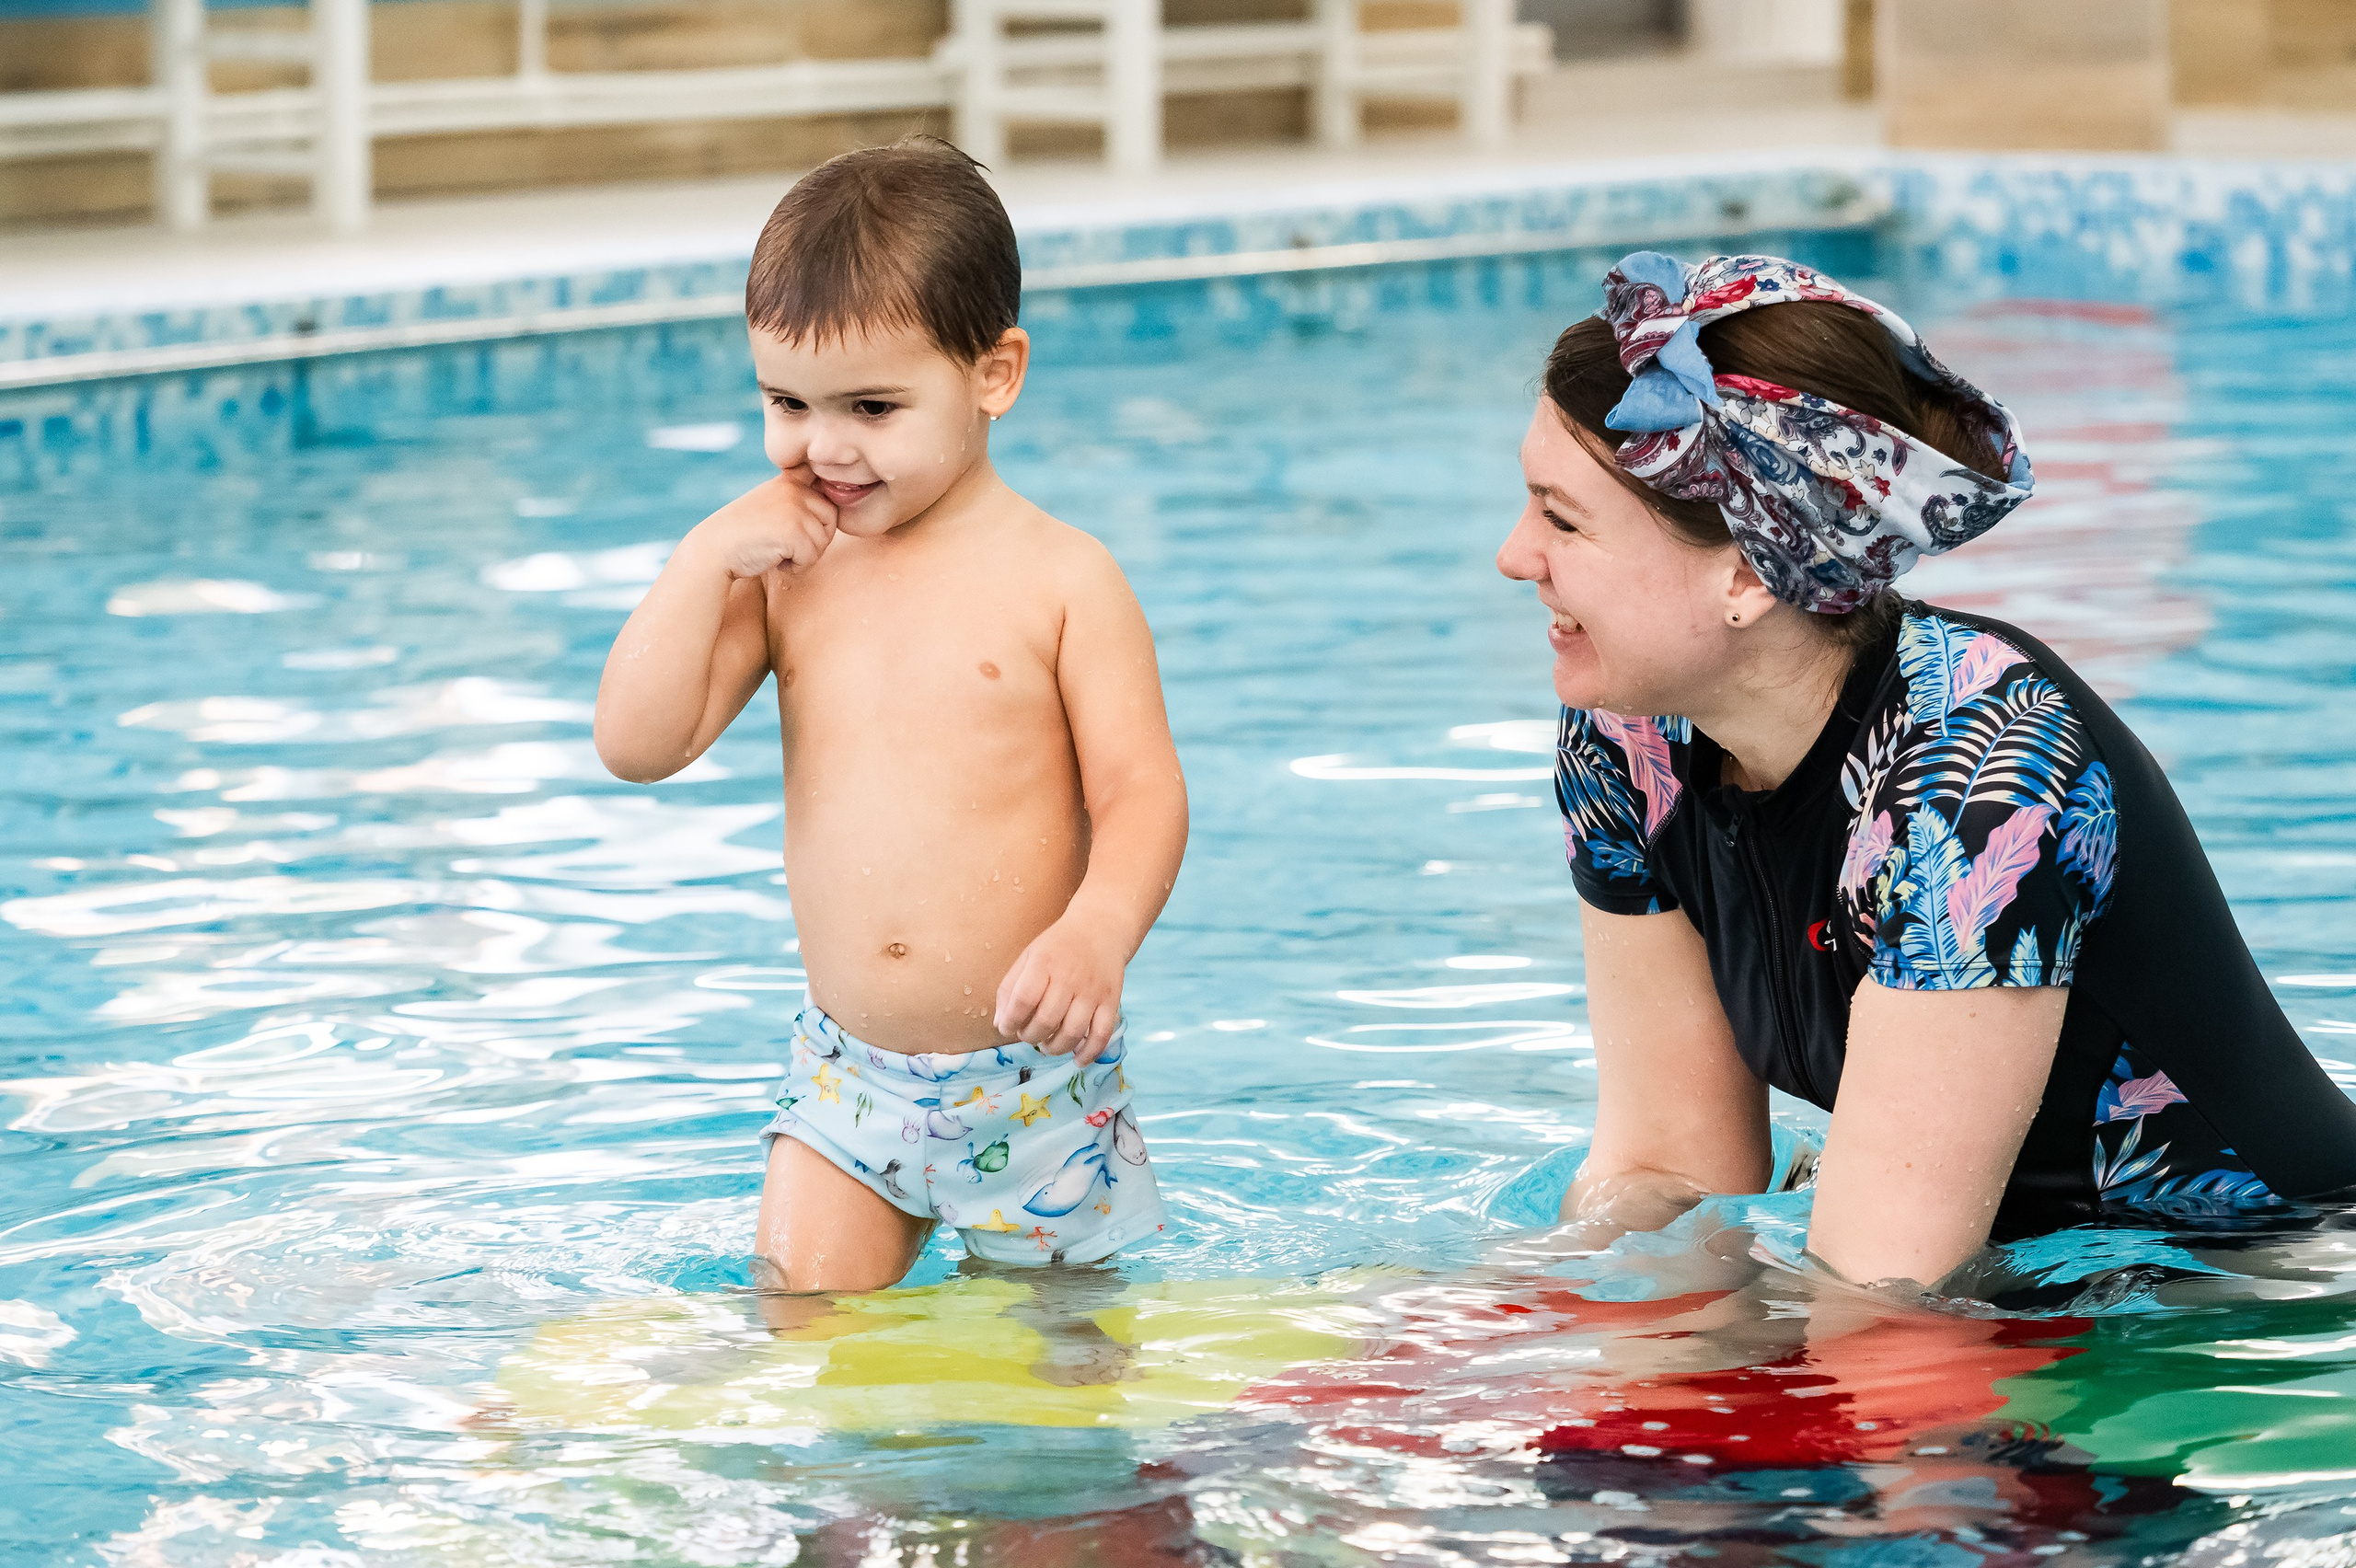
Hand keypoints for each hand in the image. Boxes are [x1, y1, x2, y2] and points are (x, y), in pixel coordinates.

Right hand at [687, 474, 837, 580]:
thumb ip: (796, 501)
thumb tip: (835, 506)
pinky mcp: (794, 530)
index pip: (824, 485)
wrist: (713, 550)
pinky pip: (812, 557)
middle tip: (785, 545)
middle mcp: (794, 488)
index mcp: (789, 479)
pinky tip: (774, 559)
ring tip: (776, 550)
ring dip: (804, 555)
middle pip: (831, 518)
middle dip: (814, 539)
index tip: (803, 519)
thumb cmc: (744, 535)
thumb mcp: (771, 505)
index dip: (823, 504)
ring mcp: (794, 507)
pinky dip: (796, 567)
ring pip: (824, 540)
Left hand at [993, 919, 1125, 1063]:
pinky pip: (1101, 1034)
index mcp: (1044, 963)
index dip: (1011, 1021)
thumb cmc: (1058, 947)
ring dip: (1055, 1048)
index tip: (1007, 1027)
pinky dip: (1089, 1053)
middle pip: (1047, 1020)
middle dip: (1030, 1037)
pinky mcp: (1111, 1001)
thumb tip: (1000, 1024)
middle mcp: (1069, 977)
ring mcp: (1092, 991)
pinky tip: (1077, 1059)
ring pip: (1073, 1032)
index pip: (1024, 999)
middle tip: (1028, 1035)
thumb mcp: (1028, 957)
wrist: (1100, 929)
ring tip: (1047, 1045)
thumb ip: (1010, 988)